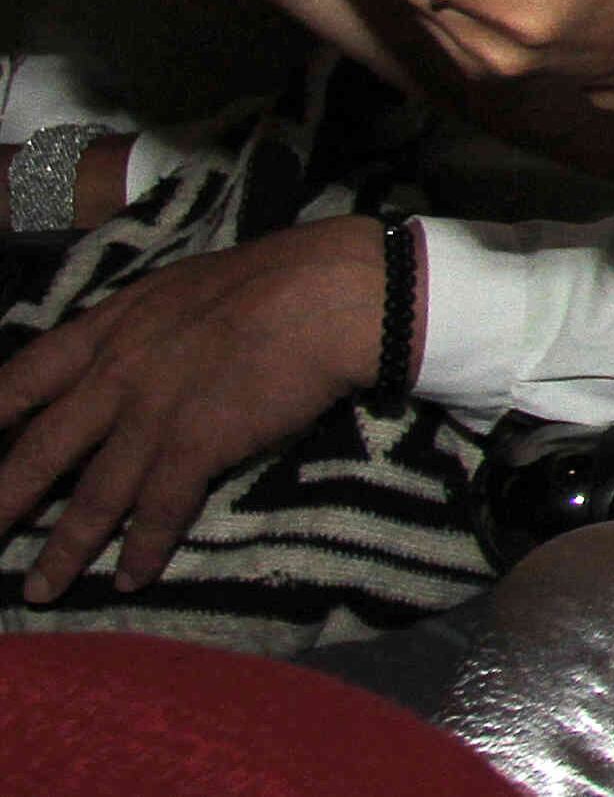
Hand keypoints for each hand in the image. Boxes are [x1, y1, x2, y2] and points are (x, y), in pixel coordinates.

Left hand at [0, 215, 388, 601]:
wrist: (330, 293)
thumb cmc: (276, 275)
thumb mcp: (187, 283)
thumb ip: (149, 321)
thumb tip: (139, 342)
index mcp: (112, 326)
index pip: (25, 374)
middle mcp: (116, 374)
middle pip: (41, 449)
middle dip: (2, 500)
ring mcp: (152, 415)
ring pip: (91, 496)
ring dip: (64, 549)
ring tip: (42, 591)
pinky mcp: (196, 447)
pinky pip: (158, 510)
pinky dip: (142, 549)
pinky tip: (131, 578)